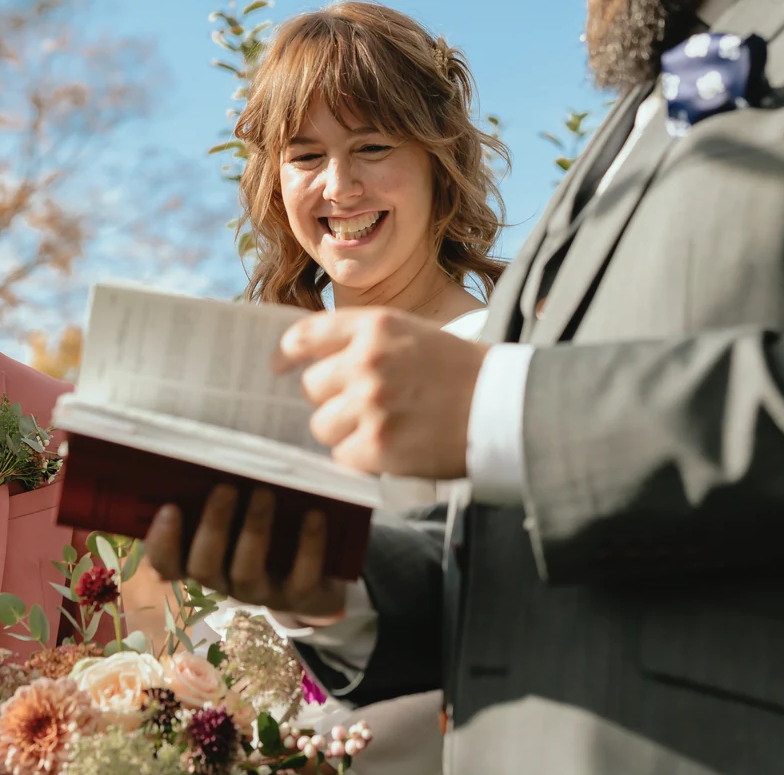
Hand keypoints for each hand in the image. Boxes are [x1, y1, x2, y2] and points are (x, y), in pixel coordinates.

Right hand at [142, 486, 346, 624]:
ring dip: (254, 530)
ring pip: (246, 572)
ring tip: (264, 493)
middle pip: (204, 566)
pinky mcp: (299, 596)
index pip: (167, 563)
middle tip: (225, 488)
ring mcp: (261, 593)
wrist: (316, 579)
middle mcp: (225, 581)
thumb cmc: (266, 531)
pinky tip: (314, 514)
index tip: (169, 508)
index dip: (163, 542)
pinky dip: (308, 545)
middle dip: (212, 526)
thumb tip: (211, 444)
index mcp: (203, 560)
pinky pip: (301, 576)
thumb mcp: (240, 513)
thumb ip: (220, 490)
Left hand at [276, 307, 486, 478]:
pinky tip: (392, 448)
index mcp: (375, 325)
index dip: (286, 354)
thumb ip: (364, 341)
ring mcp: (371, 403)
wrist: (505, 407)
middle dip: (332, 399)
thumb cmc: (460, 371)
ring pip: (322, 425)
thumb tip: (308, 361)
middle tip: (366, 406)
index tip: (278, 366)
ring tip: (383, 428)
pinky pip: (343, 455)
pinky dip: (363, 458)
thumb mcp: (412, 334)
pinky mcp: (378, 445)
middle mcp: (367, 360)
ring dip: (345, 431)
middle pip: (311, 387)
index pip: (305, 336)